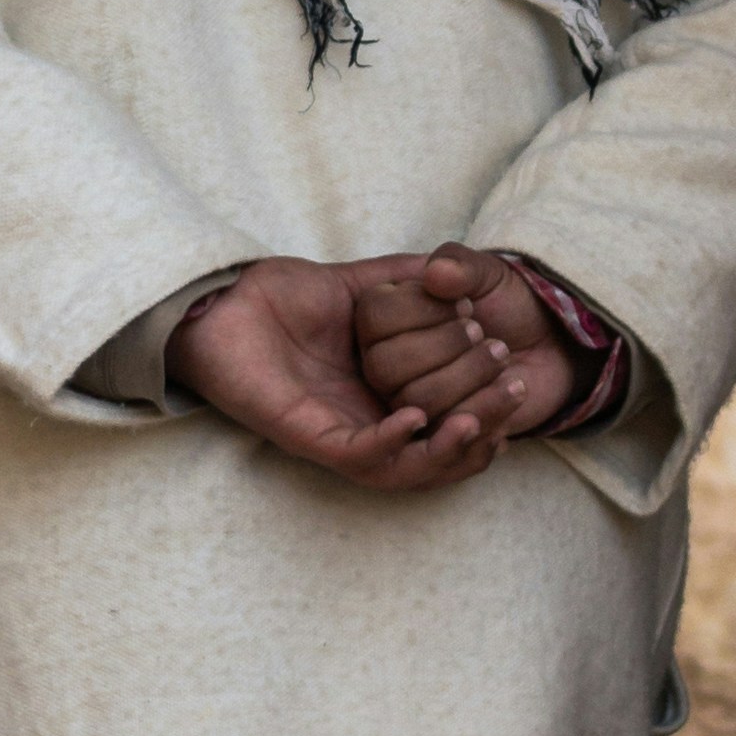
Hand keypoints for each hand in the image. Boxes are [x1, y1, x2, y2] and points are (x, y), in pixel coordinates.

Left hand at [166, 256, 547, 490]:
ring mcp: (336, 434)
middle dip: (483, 431)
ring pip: (404, 468)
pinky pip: (358, 456)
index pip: (448, 423)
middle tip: (513, 397)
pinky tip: (416, 417)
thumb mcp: (356, 286)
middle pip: (438, 454)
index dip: (488, 410)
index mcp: (381, 396)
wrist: (217, 302)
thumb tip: (448, 267)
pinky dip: (390, 444)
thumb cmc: (275, 298)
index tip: (517, 377)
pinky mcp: (306, 436)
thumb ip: (402, 279)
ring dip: (446, 450)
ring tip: (477, 421)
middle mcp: (364, 424)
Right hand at [349, 244, 584, 443]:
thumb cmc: (508, 304)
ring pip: (416, 402)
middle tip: (486, 336)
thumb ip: (461, 264)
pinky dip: (484, 409)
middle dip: (444, 348)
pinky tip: (511, 389)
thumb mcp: (489, 273)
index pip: (372, 316)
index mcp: (385, 317)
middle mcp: (384, 361)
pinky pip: (444, 436)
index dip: (420, 309)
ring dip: (468, 378)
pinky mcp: (437, 435)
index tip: (467, 304)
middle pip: (384, 368)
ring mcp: (407, 402)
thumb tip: (435, 272)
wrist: (546, 346)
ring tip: (504, 360)